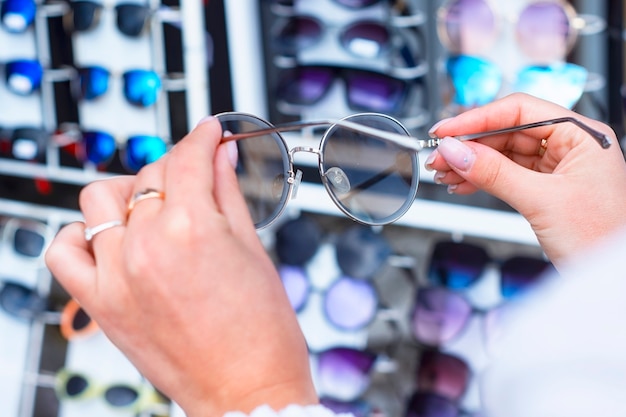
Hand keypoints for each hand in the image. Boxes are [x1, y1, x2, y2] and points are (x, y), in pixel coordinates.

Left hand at [45, 117, 317, 415]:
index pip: (189, 157)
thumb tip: (221, 157)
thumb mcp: (254, 251)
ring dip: (126, 193)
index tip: (208, 134)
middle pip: (148, 174)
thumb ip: (229, 194)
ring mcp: (117, 274)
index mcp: (192, 228)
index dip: (202, 137)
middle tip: (193, 178)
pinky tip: (108, 239)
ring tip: (150, 208)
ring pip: (98, 199)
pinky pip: (63, 250)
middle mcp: (146, 246)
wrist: (247, 390)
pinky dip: (79, 235)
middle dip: (176, 166)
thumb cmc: (262, 334)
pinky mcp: (100, 303)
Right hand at [426, 93, 625, 266]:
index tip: (446, 130)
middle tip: (439, 156)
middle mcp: (571, 145)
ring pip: (504, 153)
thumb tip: (456, 151)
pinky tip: (463, 183)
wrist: (614, 279)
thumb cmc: (602, 238)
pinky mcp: (547, 187)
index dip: (477, 119)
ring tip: (445, 171)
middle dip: (469, 145)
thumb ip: (494, 172)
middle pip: (507, 131)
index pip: (519, 111)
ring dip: (471, 162)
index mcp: (581, 135)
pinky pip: (507, 174)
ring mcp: (558, 166)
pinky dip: (483, 178)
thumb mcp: (540, 201)